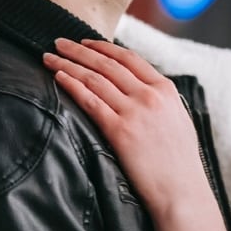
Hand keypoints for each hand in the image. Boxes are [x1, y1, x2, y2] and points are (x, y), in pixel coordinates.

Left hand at [45, 38, 230, 230]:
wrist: (180, 189)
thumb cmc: (179, 161)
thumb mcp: (177, 119)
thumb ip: (159, 100)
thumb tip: (138, 89)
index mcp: (166, 89)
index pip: (129, 58)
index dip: (103, 47)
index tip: (85, 42)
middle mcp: (150, 95)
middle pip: (108, 64)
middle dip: (79, 50)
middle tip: (58, 41)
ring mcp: (134, 111)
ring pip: (95, 78)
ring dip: (69, 64)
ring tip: (50, 56)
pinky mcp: (119, 130)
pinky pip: (90, 101)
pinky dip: (72, 85)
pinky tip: (59, 77)